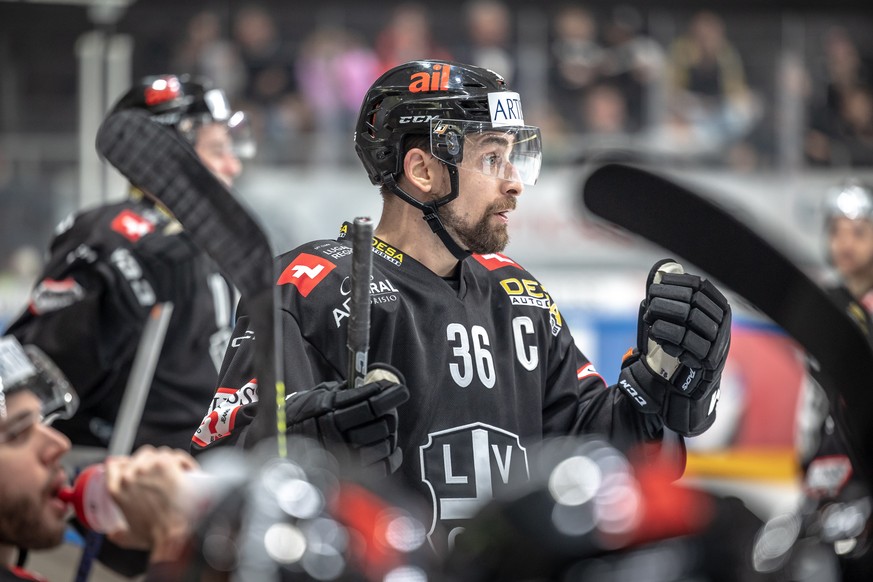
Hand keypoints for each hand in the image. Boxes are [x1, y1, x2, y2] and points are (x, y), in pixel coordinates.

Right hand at [104, 446, 196, 560]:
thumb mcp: (130, 536)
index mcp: (117, 490)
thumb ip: (118, 535)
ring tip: (180, 474)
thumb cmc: (155, 535)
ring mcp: (147, 468)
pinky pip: (177, 456)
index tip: (137, 465)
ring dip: (171, 461)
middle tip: (165, 474)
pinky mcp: (166, 464)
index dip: (127, 462)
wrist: (172, 535)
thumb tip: (114, 535)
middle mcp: (130, 475)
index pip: (115, 464)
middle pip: (143, 455)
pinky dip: (185, 462)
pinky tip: (190, 471)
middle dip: (154, 461)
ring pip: (162, 453)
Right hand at [285, 365, 409, 475]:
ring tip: (387, 426)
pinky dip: (392, 458)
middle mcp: (336, 432)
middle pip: (379, 424)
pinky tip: (393, 448)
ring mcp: (341, 453)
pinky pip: (380, 467)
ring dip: (390, 434)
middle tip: (389, 408)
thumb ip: (346, 390)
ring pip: (382, 445)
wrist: (280, 437)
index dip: (389, 395)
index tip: (399, 391)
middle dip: (391, 414)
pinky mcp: (346, 471)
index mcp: (330, 409)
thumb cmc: (304, 412)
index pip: (369, 403)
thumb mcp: (321, 393)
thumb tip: (373, 385)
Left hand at [619, 259, 730, 435]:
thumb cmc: (687, 348)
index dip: (677, 282)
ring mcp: (719, 343)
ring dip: (665, 316)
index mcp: (720, 309)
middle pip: (694, 302)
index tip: (656, 283)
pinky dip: (669, 337)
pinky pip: (688, 344)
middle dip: (667, 299)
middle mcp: (724, 324)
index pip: (701, 286)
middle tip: (648, 302)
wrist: (696, 387)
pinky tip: (657, 336)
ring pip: (691, 320)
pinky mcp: (709, 362)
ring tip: (649, 317)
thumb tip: (662, 272)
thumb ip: (677, 300)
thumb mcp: (686, 322)